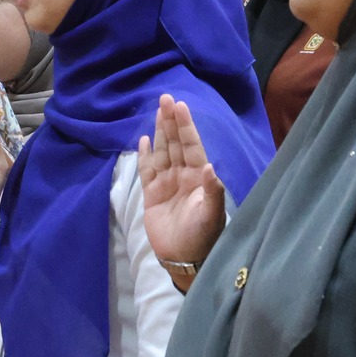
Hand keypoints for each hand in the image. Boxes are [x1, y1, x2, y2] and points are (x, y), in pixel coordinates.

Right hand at [138, 94, 225, 290]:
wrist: (184, 258)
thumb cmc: (201, 236)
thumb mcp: (210, 215)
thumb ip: (211, 191)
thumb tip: (208, 166)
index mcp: (198, 177)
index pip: (191, 146)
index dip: (185, 126)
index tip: (180, 106)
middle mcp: (182, 175)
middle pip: (175, 143)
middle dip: (171, 121)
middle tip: (165, 98)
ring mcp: (166, 183)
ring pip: (162, 151)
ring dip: (159, 132)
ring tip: (158, 111)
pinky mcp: (152, 194)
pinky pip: (147, 169)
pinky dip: (145, 155)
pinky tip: (143, 140)